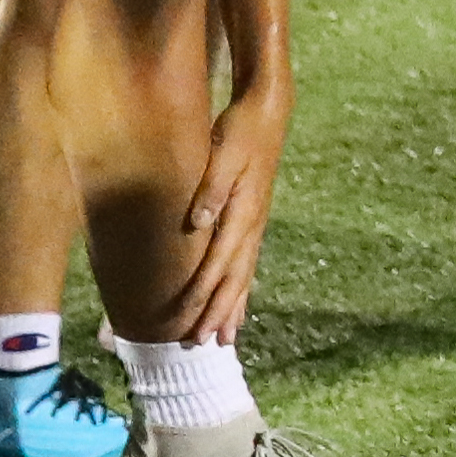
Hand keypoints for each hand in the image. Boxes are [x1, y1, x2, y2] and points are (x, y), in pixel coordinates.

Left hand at [164, 76, 289, 345]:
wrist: (268, 113)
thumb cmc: (240, 130)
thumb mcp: (223, 154)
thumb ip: (210, 190)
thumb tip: (197, 224)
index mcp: (242, 212)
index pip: (218, 265)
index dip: (201, 296)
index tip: (187, 322)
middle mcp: (251, 224)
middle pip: (233, 280)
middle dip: (216, 313)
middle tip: (199, 343)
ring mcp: (255, 223)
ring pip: (244, 276)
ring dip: (232, 308)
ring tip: (224, 338)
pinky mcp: (254, 218)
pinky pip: (248, 263)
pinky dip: (242, 288)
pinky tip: (238, 303)